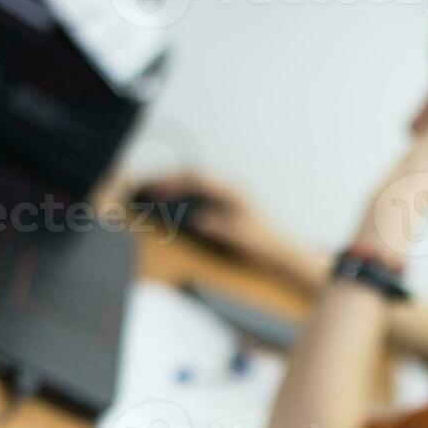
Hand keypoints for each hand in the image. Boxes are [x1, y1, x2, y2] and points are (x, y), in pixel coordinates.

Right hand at [137, 172, 313, 276]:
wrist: (283, 250)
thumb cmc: (265, 243)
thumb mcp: (241, 237)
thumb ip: (220, 227)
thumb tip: (198, 219)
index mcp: (233, 190)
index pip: (196, 180)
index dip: (172, 184)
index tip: (154, 192)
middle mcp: (228, 187)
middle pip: (191, 177)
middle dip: (167, 181)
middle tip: (144, 190)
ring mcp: (226, 195)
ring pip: (193, 184)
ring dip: (173, 187)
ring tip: (150, 195)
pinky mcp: (224, 205)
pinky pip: (198, 195)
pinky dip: (182, 197)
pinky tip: (169, 206)